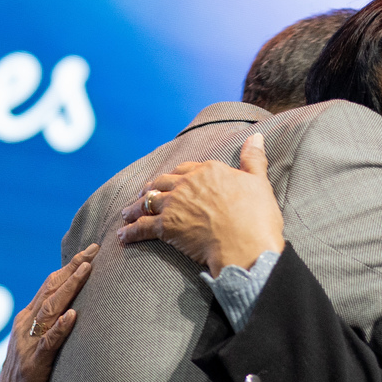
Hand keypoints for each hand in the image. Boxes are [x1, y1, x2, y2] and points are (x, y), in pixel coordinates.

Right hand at [0, 243, 97, 381]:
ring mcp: (28, 345)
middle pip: (50, 289)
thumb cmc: (29, 376)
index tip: (91, 249)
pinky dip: (60, 328)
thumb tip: (78, 304)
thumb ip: (51, 324)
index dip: (69, 266)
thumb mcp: (38, 344)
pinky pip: (48, 343)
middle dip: (72, 268)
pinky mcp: (34, 365)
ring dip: (69, 288)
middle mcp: (25, 326)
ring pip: (49, 309)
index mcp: (28, 319)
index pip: (50, 285)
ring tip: (86, 271)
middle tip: (94, 250)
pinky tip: (72, 316)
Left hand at [118, 132, 284, 275]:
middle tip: (144, 195)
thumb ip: (254, 158)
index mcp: (209, 170)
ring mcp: (174, 204)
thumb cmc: (257, 216)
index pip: (186, 169)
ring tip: (126, 213)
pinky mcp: (165, 227)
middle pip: (162, 183)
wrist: (245, 245)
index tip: (173, 181)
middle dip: (152, 189)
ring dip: (135, 208)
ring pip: (147, 202)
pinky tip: (123, 235)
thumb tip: (257, 136)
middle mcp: (187, 183)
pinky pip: (141, 227)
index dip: (178, 176)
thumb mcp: (259, 182)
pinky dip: (130, 231)